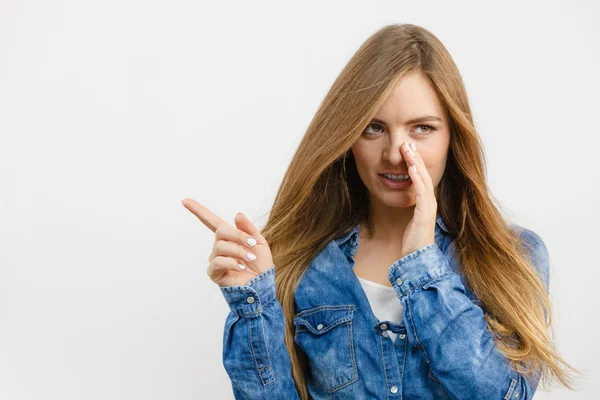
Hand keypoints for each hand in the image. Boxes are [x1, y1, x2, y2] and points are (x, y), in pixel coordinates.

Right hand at [181, 198, 273, 286]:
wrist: (262, 284)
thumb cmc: (261, 264)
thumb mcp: (259, 242)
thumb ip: (248, 229)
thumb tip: (237, 214)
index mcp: (229, 237)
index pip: (211, 221)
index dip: (198, 210)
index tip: (184, 200)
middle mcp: (219, 246)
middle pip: (221, 231)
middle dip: (238, 236)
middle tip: (252, 244)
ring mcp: (215, 259)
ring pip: (220, 246)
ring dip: (238, 251)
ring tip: (250, 259)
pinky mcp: (214, 273)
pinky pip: (218, 261)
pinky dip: (231, 262)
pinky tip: (241, 267)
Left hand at [400, 141, 436, 257]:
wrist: (417, 258)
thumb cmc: (412, 240)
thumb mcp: (409, 218)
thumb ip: (408, 206)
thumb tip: (402, 196)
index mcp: (426, 202)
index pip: (421, 177)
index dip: (416, 163)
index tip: (409, 149)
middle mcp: (430, 202)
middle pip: (424, 175)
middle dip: (416, 158)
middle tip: (409, 143)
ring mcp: (429, 207)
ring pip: (423, 180)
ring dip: (416, 164)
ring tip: (409, 150)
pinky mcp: (425, 214)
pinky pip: (422, 193)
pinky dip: (417, 180)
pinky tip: (411, 169)